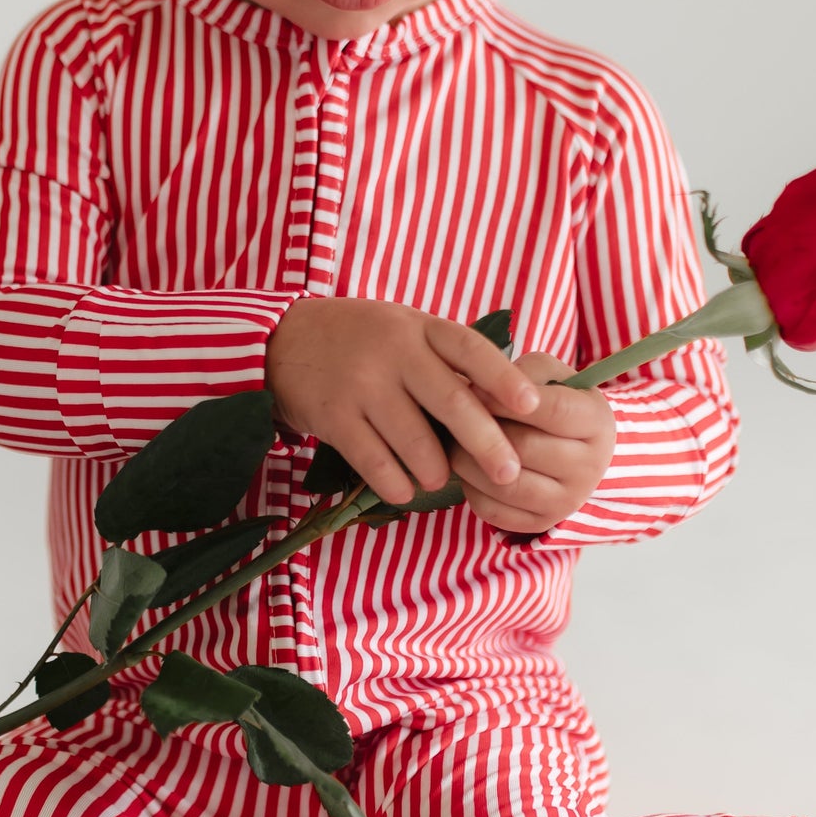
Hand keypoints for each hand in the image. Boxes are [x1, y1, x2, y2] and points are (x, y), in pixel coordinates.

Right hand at [264, 297, 544, 506]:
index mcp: (419, 326)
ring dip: (436, 471)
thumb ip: (444, 359)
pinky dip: (396, 484)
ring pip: (416, 441)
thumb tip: (502, 404)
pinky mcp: (333, 416)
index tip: (533, 406)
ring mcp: (362, 384)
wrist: (282, 339)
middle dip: (487, 443)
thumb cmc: (360, 339)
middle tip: (509, 473)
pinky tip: (405, 490)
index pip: (470, 349)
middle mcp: (393, 351)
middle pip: (452, 401)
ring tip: (440, 479)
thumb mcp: (404, 328)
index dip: (504, 378)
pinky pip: (375, 462)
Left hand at [443, 350, 615, 534]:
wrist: (576, 450)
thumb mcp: (550, 376)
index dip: (506, 400)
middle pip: (525, 448)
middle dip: (482, 430)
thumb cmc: (555, 404)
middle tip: (456, 418)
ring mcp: (567, 501)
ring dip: (469, 461)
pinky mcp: (541, 523)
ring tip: (455, 442)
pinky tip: (468, 469)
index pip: (552, 410)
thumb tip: (480, 392)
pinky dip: (471, 490)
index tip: (473, 391)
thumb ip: (522, 374)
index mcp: (597, 423)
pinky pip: (494, 511)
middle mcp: (590, 467)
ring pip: (506, 484)